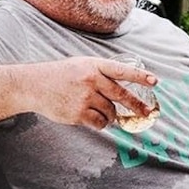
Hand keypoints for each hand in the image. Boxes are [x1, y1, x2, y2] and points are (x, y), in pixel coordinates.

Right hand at [29, 54, 158, 131]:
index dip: (140, 76)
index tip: (155, 81)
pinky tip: (95, 119)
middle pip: (121, 95)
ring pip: (110, 111)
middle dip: (136, 105)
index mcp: (94, 65)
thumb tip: (123, 87)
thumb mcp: (81, 65)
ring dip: (110, 115)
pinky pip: (99, 122)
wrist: (34, 85)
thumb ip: (101, 73)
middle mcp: (91, 80)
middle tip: (146, 111)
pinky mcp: (78, 113)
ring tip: (101, 110)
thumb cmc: (60, 75)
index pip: (122, 71)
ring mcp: (84, 97)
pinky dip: (101, 123)